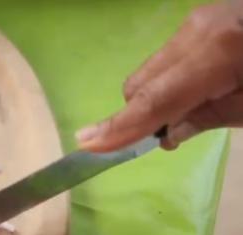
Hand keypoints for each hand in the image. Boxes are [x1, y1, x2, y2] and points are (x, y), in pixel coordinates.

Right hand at [76, 1, 242, 150]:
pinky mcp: (204, 18)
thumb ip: (207, 119)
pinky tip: (208, 82)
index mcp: (217, 52)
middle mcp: (198, 30)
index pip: (154, 101)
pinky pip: (170, 55)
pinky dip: (175, 78)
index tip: (87, 145)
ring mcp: (199, 20)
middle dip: (144, 113)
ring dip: (161, 95)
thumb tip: (164, 136)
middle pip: (140, 84)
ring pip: (150, 70)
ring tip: (205, 100)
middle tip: (180, 129)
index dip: (121, 127)